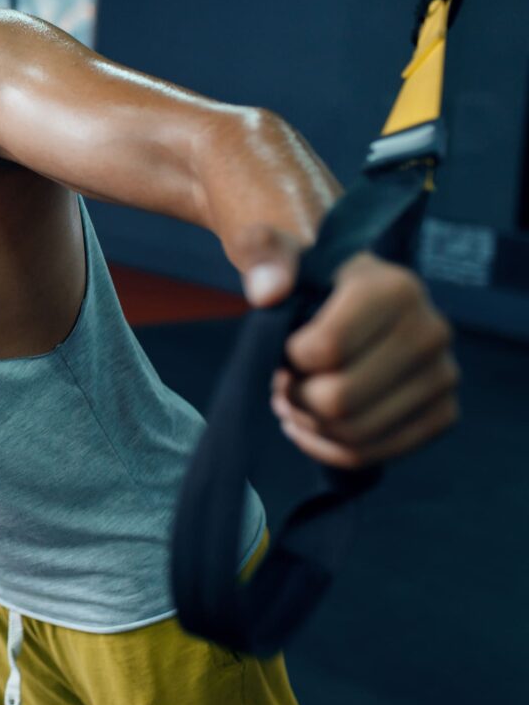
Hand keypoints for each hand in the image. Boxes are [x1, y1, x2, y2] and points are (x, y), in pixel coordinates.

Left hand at [235, 226, 458, 468]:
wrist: (344, 294)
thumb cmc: (304, 275)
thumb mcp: (270, 249)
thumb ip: (260, 254)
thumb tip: (267, 291)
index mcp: (395, 288)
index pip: (324, 350)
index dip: (288, 359)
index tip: (283, 348)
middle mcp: (431, 330)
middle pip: (338, 401)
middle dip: (296, 398)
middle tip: (283, 383)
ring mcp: (444, 375)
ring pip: (354, 435)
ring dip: (309, 426)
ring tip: (295, 402)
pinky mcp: (442, 413)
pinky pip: (374, 455)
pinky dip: (329, 449)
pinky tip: (311, 427)